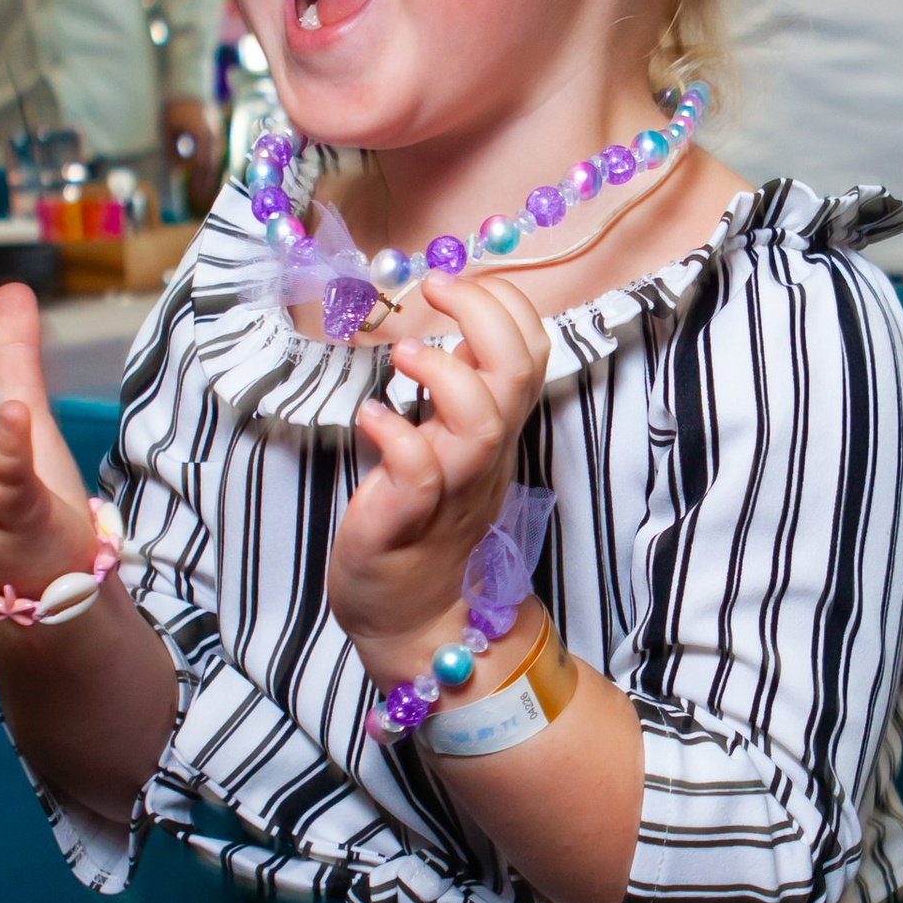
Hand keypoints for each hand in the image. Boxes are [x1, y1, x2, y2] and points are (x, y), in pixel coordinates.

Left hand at [159, 95, 220, 215]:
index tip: (195, 197)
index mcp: (202, 136)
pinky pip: (214, 152)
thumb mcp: (168, 131)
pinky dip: (209, 165)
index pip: (201, 165)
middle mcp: (213, 136)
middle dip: (205, 183)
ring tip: (202, 191)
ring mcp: (217, 133)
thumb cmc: (174, 108)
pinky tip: (203, 174)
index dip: (199, 183)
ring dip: (208, 176)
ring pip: (214, 160)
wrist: (188, 87)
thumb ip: (173, 152)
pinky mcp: (216, 131)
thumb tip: (179, 171)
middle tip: (200, 200)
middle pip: (211, 165)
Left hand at [332, 270, 548, 677]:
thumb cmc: (422, 524)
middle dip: (485, 315)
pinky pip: (417, 474)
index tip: (457, 283)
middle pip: (518, 373)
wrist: (414, 619)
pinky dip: (393, 434)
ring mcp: (450, 492)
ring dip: (441, 373)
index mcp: (496, 433)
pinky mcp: (406, 524)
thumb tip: (453, 330)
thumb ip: (460, 394)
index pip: (533, 352)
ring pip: (480, 423)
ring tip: (401, 356)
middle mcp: (483, 458)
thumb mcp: (451, 447)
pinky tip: (369, 417)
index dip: (507, 305)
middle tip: (437, 289)